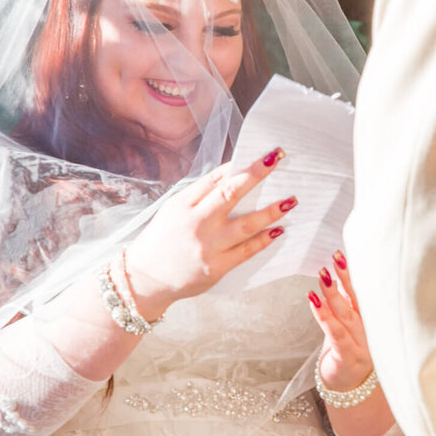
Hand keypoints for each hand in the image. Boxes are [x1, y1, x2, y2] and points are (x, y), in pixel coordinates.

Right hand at [125, 148, 294, 302]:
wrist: (145, 280)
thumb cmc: (161, 241)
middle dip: (256, 174)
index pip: (214, 178)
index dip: (239, 165)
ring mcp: (208, 246)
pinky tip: (279, 229)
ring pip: (247, 224)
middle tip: (277, 160)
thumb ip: (199, 196)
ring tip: (290, 200)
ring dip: (272, 211)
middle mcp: (195, 223)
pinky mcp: (217, 267)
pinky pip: (247, 250)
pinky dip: (265, 238)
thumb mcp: (173, 211)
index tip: (261, 155)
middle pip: (231, 193)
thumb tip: (231, 176)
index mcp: (182, 205)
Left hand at [309, 251, 373, 391]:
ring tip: (322, 276)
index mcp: (371, 319)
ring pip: (346, 314)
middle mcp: (370, 330)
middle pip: (359, 300)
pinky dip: (324, 316)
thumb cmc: (347, 351)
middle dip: (347, 277)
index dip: (356, 274)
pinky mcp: (349, 357)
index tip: (345, 255)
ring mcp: (361, 344)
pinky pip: (336, 333)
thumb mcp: (350, 325)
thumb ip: (347, 303)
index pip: (365, 292)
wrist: (351, 388)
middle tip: (336, 258)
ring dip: (333, 293)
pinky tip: (314, 301)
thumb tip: (335, 274)